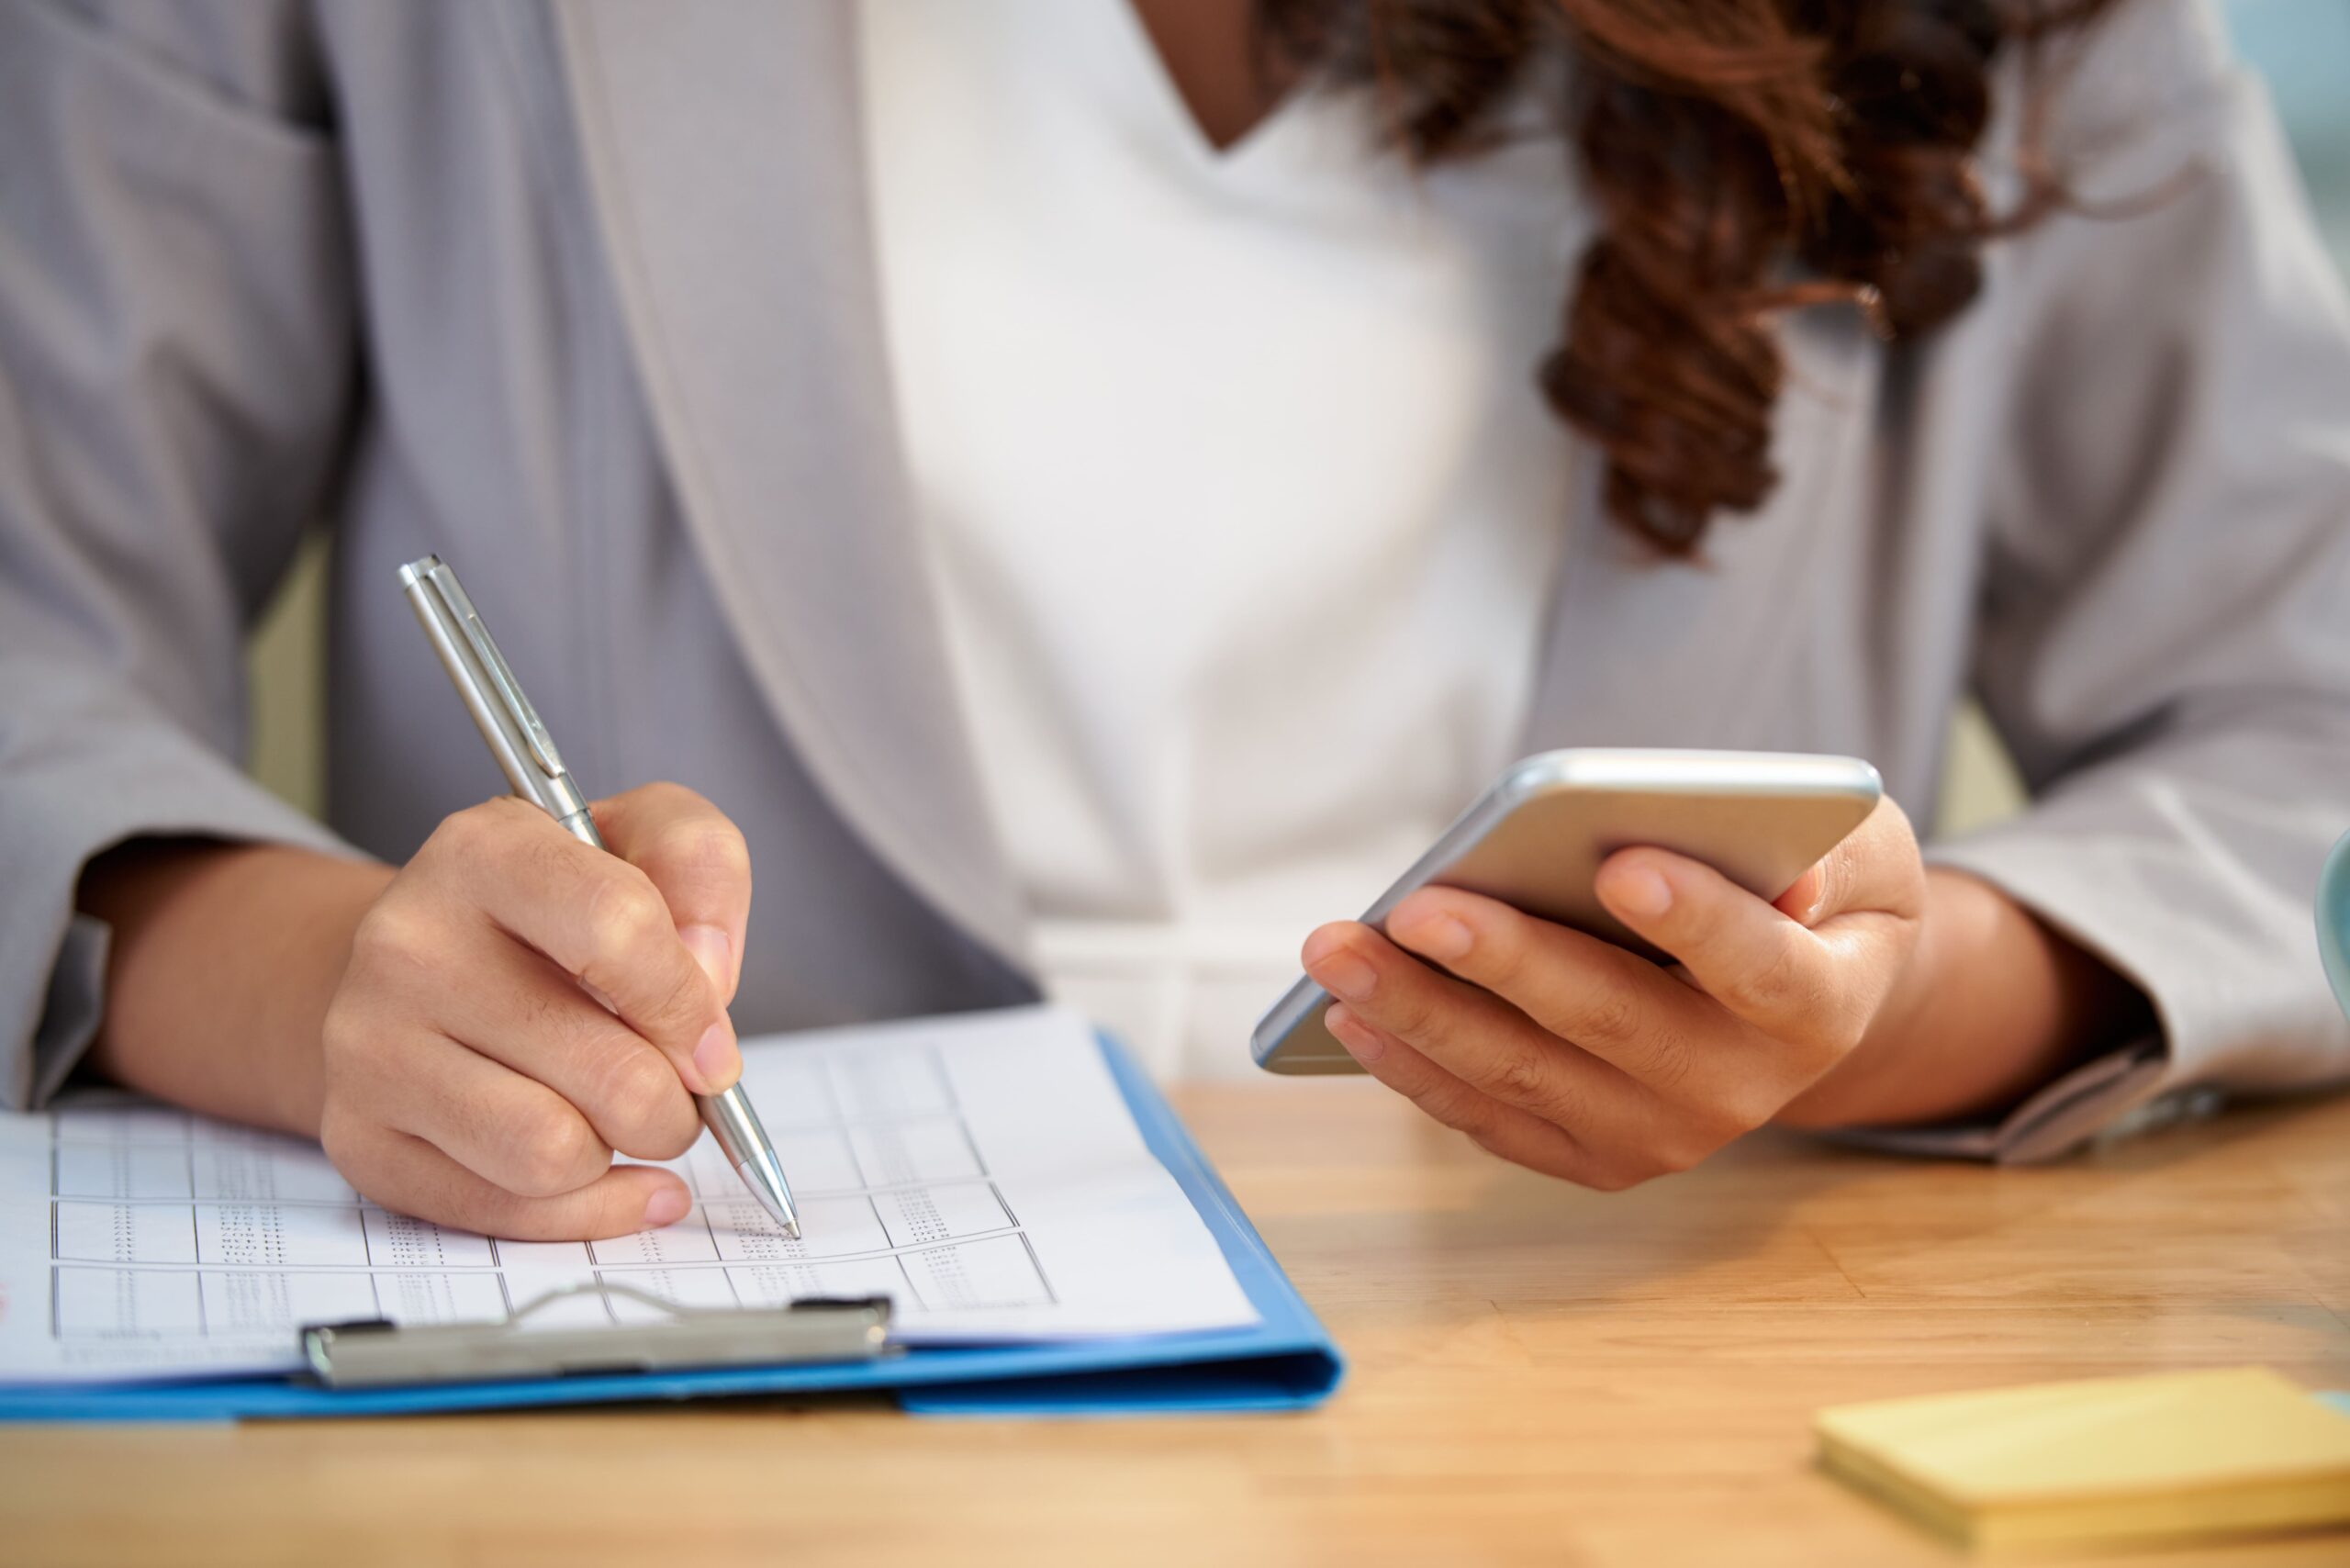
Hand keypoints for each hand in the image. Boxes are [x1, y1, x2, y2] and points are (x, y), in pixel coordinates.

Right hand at [317, 783, 751, 1238]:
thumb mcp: (642, 840)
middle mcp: (407, 944)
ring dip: (621, 1151)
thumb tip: (708, 976)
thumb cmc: (556, 910)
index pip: (617, 927)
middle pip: (610, 1071)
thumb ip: (700, 866)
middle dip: (677, 1101)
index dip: (689, 1002)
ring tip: (620, 1116)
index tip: (711, 1040)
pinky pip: (507, 1212)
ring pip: (554, 1153)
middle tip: (678, 1090)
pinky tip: (617, 1179)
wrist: (424, 964)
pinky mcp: (362, 1139)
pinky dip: (590, 1208)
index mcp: (483, 852)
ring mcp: (370, 1047)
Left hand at [1301, 800, 1927, 1188]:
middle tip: (1417, 907)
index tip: (1622, 865)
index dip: (1695, 919)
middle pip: (1611, 1025)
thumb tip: (1790, 867)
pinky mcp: (1591, 1158)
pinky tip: (1351, 1014)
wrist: (1800, 999)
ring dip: (1422, 1016)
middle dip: (1504, 962)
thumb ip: (1835, 852)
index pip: (1758, 965)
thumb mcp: (1862, 854)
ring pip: (1527, 1077)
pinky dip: (1415, 1069)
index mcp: (1815, 1006)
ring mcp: (1658, 1136)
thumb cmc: (1815, 896)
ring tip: (1339, 953)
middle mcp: (1738, 1089)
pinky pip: (1490, 1118)